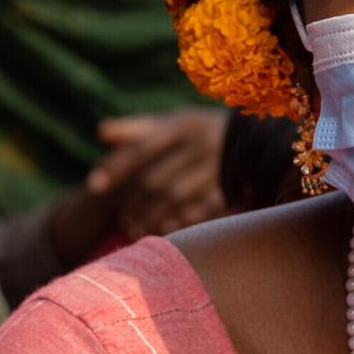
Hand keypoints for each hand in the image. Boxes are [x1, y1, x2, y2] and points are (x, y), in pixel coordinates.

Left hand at [87, 108, 229, 239]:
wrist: (259, 139)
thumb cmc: (202, 132)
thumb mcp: (175, 123)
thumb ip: (138, 129)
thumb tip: (101, 132)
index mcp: (184, 125)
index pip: (141, 149)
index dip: (116, 168)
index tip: (94, 187)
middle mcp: (201, 143)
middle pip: (155, 179)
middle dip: (134, 202)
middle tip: (121, 219)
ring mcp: (217, 166)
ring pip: (173, 197)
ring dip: (151, 216)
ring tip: (137, 228)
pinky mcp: (231, 186)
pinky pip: (198, 210)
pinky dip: (179, 221)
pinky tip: (165, 229)